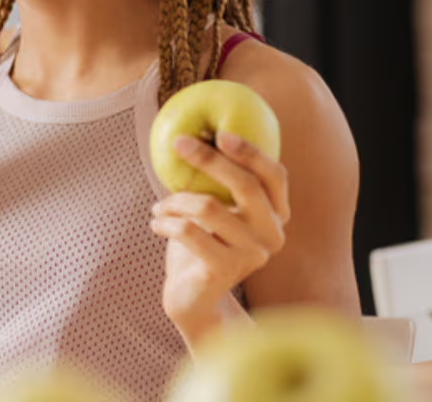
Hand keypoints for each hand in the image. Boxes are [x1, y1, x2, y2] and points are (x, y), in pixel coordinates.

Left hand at [149, 131, 290, 334]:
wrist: (193, 298)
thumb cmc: (200, 244)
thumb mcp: (212, 210)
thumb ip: (214, 182)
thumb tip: (192, 133)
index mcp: (275, 215)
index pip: (275, 176)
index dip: (252, 152)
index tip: (221, 133)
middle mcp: (272, 235)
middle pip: (246, 185)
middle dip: (210, 159)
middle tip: (179, 144)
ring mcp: (252, 255)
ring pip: (209, 207)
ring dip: (175, 200)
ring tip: (158, 206)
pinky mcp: (226, 270)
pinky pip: (190, 232)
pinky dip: (166, 222)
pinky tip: (155, 223)